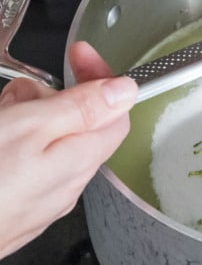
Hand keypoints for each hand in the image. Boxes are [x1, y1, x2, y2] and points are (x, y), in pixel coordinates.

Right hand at [0, 43, 135, 258]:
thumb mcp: (29, 127)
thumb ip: (82, 107)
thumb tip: (127, 90)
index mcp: (79, 160)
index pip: (116, 111)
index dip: (100, 77)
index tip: (77, 54)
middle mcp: (67, 185)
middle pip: (78, 124)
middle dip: (49, 97)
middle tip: (14, 96)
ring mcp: (39, 201)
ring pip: (46, 143)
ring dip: (23, 119)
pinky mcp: (14, 210)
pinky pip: (24, 165)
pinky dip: (9, 143)